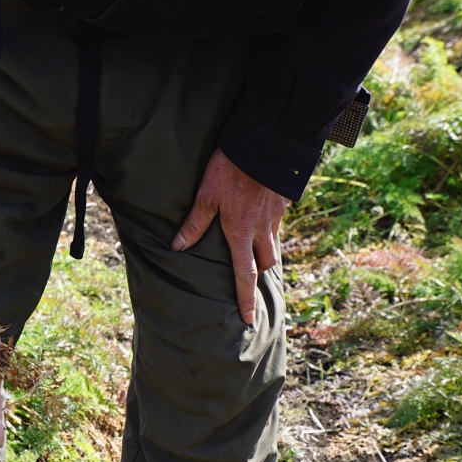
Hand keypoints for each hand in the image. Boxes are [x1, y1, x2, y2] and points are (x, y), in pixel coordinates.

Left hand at [172, 148, 289, 323]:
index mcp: (241, 232)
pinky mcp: (283, 201)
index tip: (249, 318)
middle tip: (252, 282)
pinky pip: (276, 221)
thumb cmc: (231, 169)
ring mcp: (275, 215)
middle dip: (259, 275)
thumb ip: (194, 223)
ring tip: (256, 252)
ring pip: (273, 243)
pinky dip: (269, 227)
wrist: (264, 142)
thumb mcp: (206, 195)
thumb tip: (178, 247)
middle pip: (265, 263)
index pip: (244, 275)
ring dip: (265, 251)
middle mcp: (261, 229)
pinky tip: (260, 218)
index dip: (245, 298)